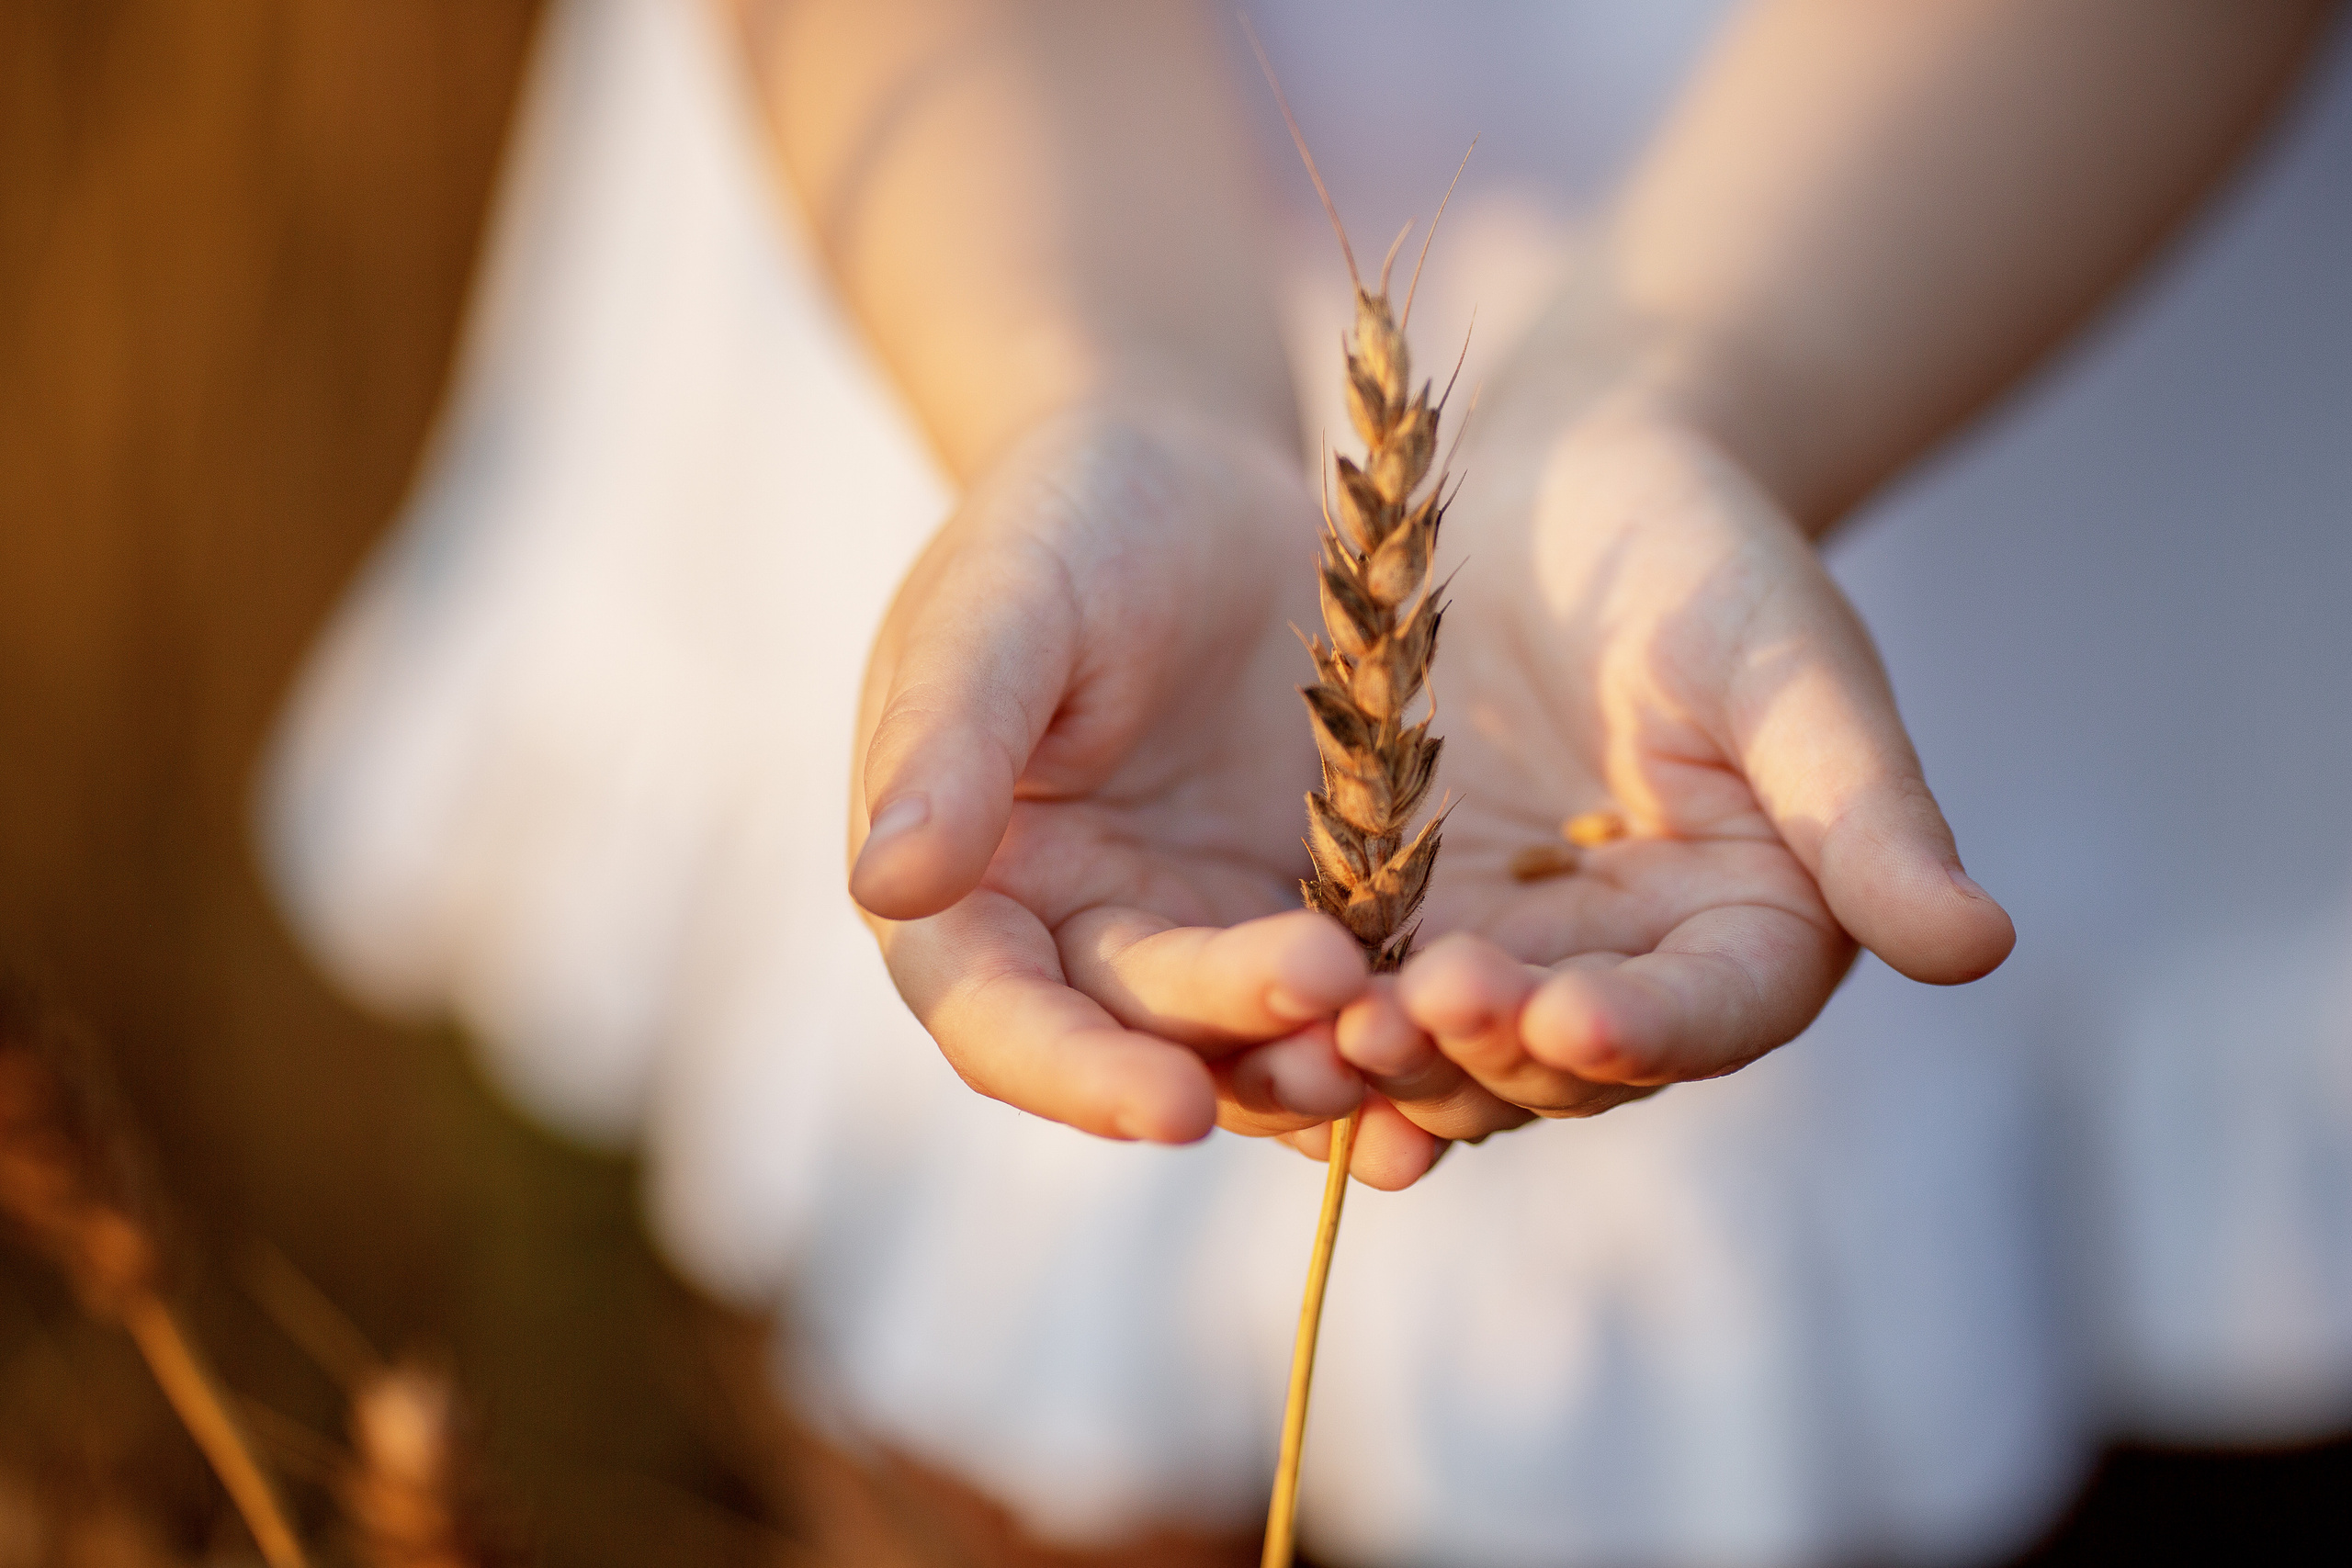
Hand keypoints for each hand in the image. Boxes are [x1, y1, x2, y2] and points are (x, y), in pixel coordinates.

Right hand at [848, 400, 1377, 1144]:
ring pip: (1253, 1037)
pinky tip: (1479, 1040)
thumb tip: (883, 888)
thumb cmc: (1063, 520)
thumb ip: (945, 742)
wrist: (1189, 467)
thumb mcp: (1000, 608)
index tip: (1170, 1111)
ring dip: (1325, 1056)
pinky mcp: (1304, 905)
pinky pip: (1349, 992)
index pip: (998, 1018)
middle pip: (1143, 1031)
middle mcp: (1073, 934)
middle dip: (1233, 1037)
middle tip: (1329, 997)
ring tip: (1408, 1037)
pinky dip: (1397, 1026)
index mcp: (965, 887)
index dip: (1076, 1076)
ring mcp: (1193, 929)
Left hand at [1296, 388, 2013, 1179]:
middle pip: (1573, 1055)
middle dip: (1499, 1048)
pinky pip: (1364, 986)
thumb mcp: (1788, 666)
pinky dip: (1325, 1007)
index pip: (1715, 1011)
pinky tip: (1268, 1002)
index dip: (1652, 1031)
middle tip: (1420, 1018)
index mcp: (1757, 927)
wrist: (1566, 483)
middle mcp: (1636, 967)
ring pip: (1459, 1046)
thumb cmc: (1707, 550)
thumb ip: (1864, 811)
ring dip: (1399, 1051)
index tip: (1578, 1020)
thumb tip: (1981, 949)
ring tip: (1331, 1026)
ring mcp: (1514, 951)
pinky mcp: (1405, 918)